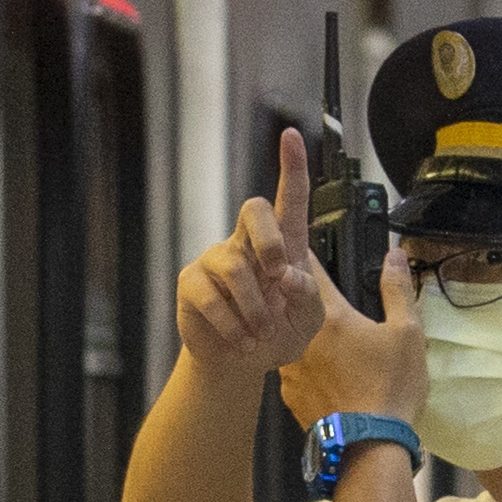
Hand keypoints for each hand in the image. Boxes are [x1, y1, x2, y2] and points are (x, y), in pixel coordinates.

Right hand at [176, 125, 333, 377]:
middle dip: (269, 238)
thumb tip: (288, 277)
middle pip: (254, 209)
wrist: (239, 365)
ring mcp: (216, 261)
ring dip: (254, 307)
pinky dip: (232, 325)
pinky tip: (241, 340)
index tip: (292, 136)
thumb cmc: (277, 336)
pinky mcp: (193, 283)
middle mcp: (248, 244)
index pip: (289, 200)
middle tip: (279, 275)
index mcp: (284, 247)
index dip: (291, 167)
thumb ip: (308, 297)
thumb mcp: (308, 321)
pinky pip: (211, 297)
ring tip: (261, 333)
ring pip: (235, 266)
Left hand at [288, 192, 421, 425]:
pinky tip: (326, 373)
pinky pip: (293, 369)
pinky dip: (306, 365)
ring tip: (328, 340)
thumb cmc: (390, 389)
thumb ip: (397, 289)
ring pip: (291, 337)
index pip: (305, 268)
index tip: (300, 238)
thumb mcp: (407, 333)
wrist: (368, 447)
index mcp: (328, 316)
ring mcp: (290, 368)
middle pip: (291, 303)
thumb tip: (394, 254)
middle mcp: (300, 338)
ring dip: (302, 333)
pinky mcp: (289, 395)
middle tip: (319, 292)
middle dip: (302, 295)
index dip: (303, 250)